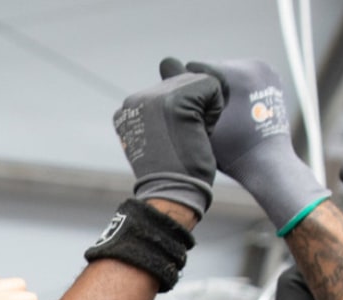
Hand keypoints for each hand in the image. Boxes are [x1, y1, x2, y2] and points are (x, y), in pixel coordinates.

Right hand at [110, 71, 224, 216]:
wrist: (173, 194)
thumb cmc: (173, 173)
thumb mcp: (160, 136)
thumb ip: (162, 105)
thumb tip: (170, 62)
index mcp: (128, 108)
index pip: (173, 91)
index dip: (183, 116)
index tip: (173, 142)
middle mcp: (137, 98)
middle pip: (187, 84)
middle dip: (195, 110)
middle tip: (183, 141)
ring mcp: (155, 96)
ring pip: (200, 84)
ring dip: (204, 111)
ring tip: (190, 136)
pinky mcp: (178, 98)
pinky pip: (213, 87)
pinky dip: (214, 111)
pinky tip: (199, 132)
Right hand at [164, 57, 328, 230]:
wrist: (268, 162)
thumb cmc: (230, 148)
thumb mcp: (200, 121)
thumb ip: (182, 93)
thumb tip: (167, 63)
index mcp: (237, 72)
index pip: (197, 69)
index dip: (188, 89)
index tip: (188, 108)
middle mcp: (255, 65)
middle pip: (215, 70)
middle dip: (206, 87)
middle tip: (202, 112)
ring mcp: (266, 71)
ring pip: (229, 74)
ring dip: (220, 89)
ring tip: (217, 112)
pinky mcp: (272, 79)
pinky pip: (244, 79)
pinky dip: (237, 91)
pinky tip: (232, 110)